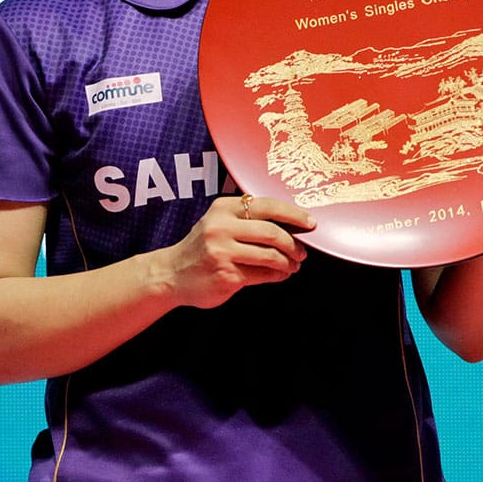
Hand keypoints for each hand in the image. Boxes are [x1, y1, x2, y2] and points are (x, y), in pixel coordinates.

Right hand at [162, 194, 314, 309]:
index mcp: (224, 208)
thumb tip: (292, 225)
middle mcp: (221, 227)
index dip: (294, 214)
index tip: (310, 223)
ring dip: (288, 262)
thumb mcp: (219, 222)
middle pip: (272, 232)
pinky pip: (262, 275)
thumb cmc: (203, 247)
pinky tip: (280, 274)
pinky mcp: (226, 275)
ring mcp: (222, 252)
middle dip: (293, 244)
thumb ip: (249, 219)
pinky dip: (277, 275)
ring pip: (270, 255)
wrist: (171, 274)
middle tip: (302, 252)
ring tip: (293, 265)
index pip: (268, 206)